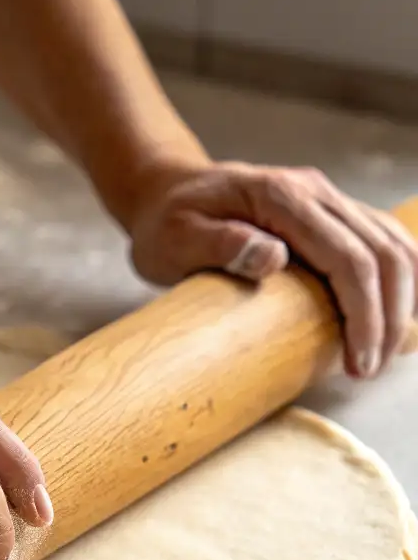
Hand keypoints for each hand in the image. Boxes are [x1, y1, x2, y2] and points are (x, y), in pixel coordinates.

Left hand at [127, 161, 417, 377]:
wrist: (165, 191)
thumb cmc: (165, 222)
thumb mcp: (173, 237)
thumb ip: (218, 244)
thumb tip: (273, 258)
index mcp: (281, 196)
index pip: (347, 257)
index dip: (362, 313)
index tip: (359, 361)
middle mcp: (314, 191)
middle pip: (382, 253)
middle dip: (387, 316)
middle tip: (369, 369)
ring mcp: (326, 199)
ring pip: (391, 245)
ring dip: (399, 300)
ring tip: (379, 352)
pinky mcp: (329, 213)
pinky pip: (380, 241)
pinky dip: (394, 279)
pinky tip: (387, 315)